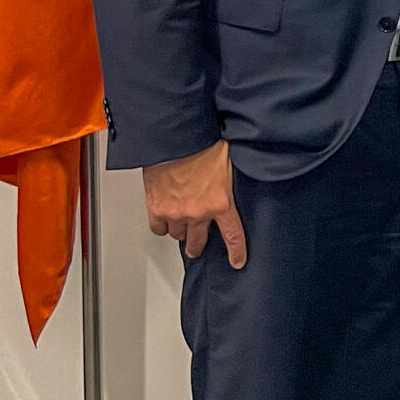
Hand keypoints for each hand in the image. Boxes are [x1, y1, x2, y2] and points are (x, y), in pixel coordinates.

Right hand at [143, 140, 244, 267]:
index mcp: (221, 202)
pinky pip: (158, 228)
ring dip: (181, 231)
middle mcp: (198, 212)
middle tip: (197, 247)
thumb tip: (243, 177)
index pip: (233, 236)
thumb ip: (232, 179)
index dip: (236, 252)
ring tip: (182, 226)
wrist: (173, 137)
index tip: (237, 262)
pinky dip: (161, 226)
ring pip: (178, 234)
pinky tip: (164, 221)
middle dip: (198, 246)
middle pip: (198, 241)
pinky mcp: (156, 207)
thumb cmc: (202, 143)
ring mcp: (175, 212)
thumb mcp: (230, 162)